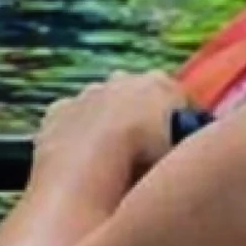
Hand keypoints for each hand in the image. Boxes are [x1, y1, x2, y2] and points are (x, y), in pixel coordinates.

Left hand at [32, 71, 194, 194]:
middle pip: (139, 99)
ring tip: (113, 167)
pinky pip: (72, 123)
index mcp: (158, 83)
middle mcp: (121, 78)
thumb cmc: (144, 163)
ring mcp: (86, 93)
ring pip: (103, 109)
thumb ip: (187, 146)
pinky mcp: (57, 112)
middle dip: (142, 121)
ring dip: (108, 130)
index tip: (183, 150)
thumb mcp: (182, 157)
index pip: (178, 99)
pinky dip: (77, 138)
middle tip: (146, 159)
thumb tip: (188, 152)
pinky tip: (83, 166)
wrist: (86, 167)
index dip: (182, 125)